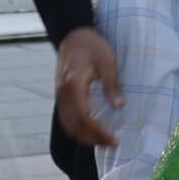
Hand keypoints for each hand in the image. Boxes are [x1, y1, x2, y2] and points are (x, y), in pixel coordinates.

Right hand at [54, 28, 125, 147]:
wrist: (73, 35)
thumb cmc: (91, 46)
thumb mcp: (106, 61)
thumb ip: (112, 84)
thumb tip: (119, 106)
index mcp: (74, 85)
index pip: (84, 117)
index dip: (97, 132)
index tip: (113, 139)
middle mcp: (63, 94)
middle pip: (74, 126)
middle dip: (92, 139)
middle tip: (111, 144)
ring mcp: (59, 96)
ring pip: (68, 125)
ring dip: (84, 137)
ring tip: (102, 141)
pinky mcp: (60, 96)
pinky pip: (66, 119)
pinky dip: (77, 129)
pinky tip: (90, 131)